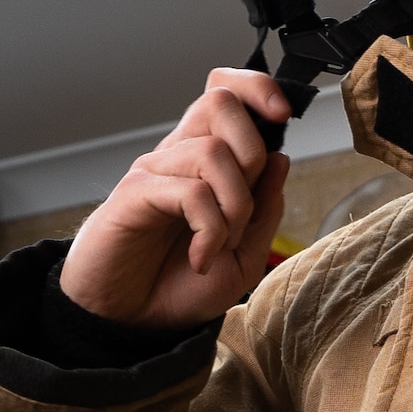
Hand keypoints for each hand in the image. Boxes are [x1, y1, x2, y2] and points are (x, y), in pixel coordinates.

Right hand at [63, 69, 292, 327]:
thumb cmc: (179, 286)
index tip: (283, 113)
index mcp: (206, 161)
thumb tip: (281, 158)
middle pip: (220, 102)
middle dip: (253, 152)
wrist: (129, 322)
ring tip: (219, 246)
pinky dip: (209, 231)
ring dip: (234, 208)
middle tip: (243, 206)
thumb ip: (265, 209)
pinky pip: (190, 192)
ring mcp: (155, 172)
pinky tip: (200, 258)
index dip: (257, 88)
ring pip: (213, 152)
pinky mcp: (134, 194)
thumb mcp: (244, 256)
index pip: (226, 93)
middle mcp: (179, 156)